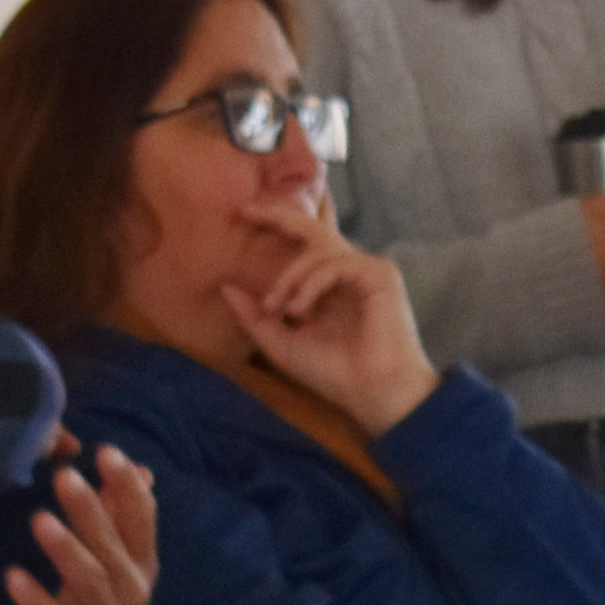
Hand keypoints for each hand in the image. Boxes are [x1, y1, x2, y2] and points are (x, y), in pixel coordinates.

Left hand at [8, 435, 158, 604]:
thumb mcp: (118, 569)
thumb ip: (124, 520)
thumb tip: (140, 470)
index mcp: (140, 569)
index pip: (141, 521)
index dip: (127, 487)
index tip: (108, 453)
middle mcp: (128, 594)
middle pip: (112, 547)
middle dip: (92, 510)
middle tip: (66, 476)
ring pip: (88, 583)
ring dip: (65, 551)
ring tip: (40, 520)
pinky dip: (36, 601)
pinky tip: (13, 578)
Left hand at [221, 208, 439, 435]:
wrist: (372, 393)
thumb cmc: (334, 374)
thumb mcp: (282, 344)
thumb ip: (254, 318)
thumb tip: (224, 287)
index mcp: (327, 284)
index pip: (304, 242)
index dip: (279, 222)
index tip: (244, 213)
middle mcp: (346, 271)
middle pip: (312, 228)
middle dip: (278, 215)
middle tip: (246, 210)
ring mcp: (365, 269)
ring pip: (318, 249)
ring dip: (289, 276)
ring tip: (277, 308)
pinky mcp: (380, 274)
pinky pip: (335, 263)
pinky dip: (311, 283)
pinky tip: (299, 309)